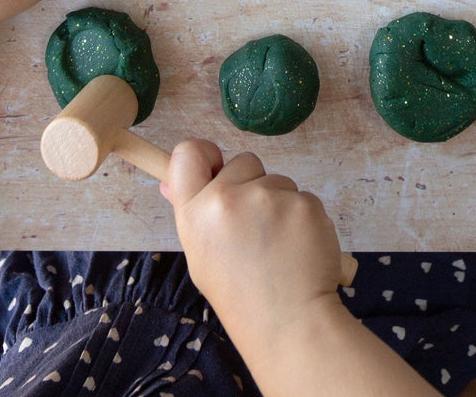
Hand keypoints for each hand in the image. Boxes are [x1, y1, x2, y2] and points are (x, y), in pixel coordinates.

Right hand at [165, 140, 344, 351]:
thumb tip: (171, 180)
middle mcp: (227, 198)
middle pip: (241, 161)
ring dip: (278, 202)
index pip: (188, 153)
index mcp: (195, 213)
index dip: (204, 154)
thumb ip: (192, 212)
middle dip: (250, 184)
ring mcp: (269, 198)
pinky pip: (302, 196)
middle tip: (253, 226)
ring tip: (277, 243)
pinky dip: (302, 216)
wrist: (289, 323)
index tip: (215, 167)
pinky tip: (298, 245)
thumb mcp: (201, 256)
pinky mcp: (304, 203)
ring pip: (276, 179)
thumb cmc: (241, 294)